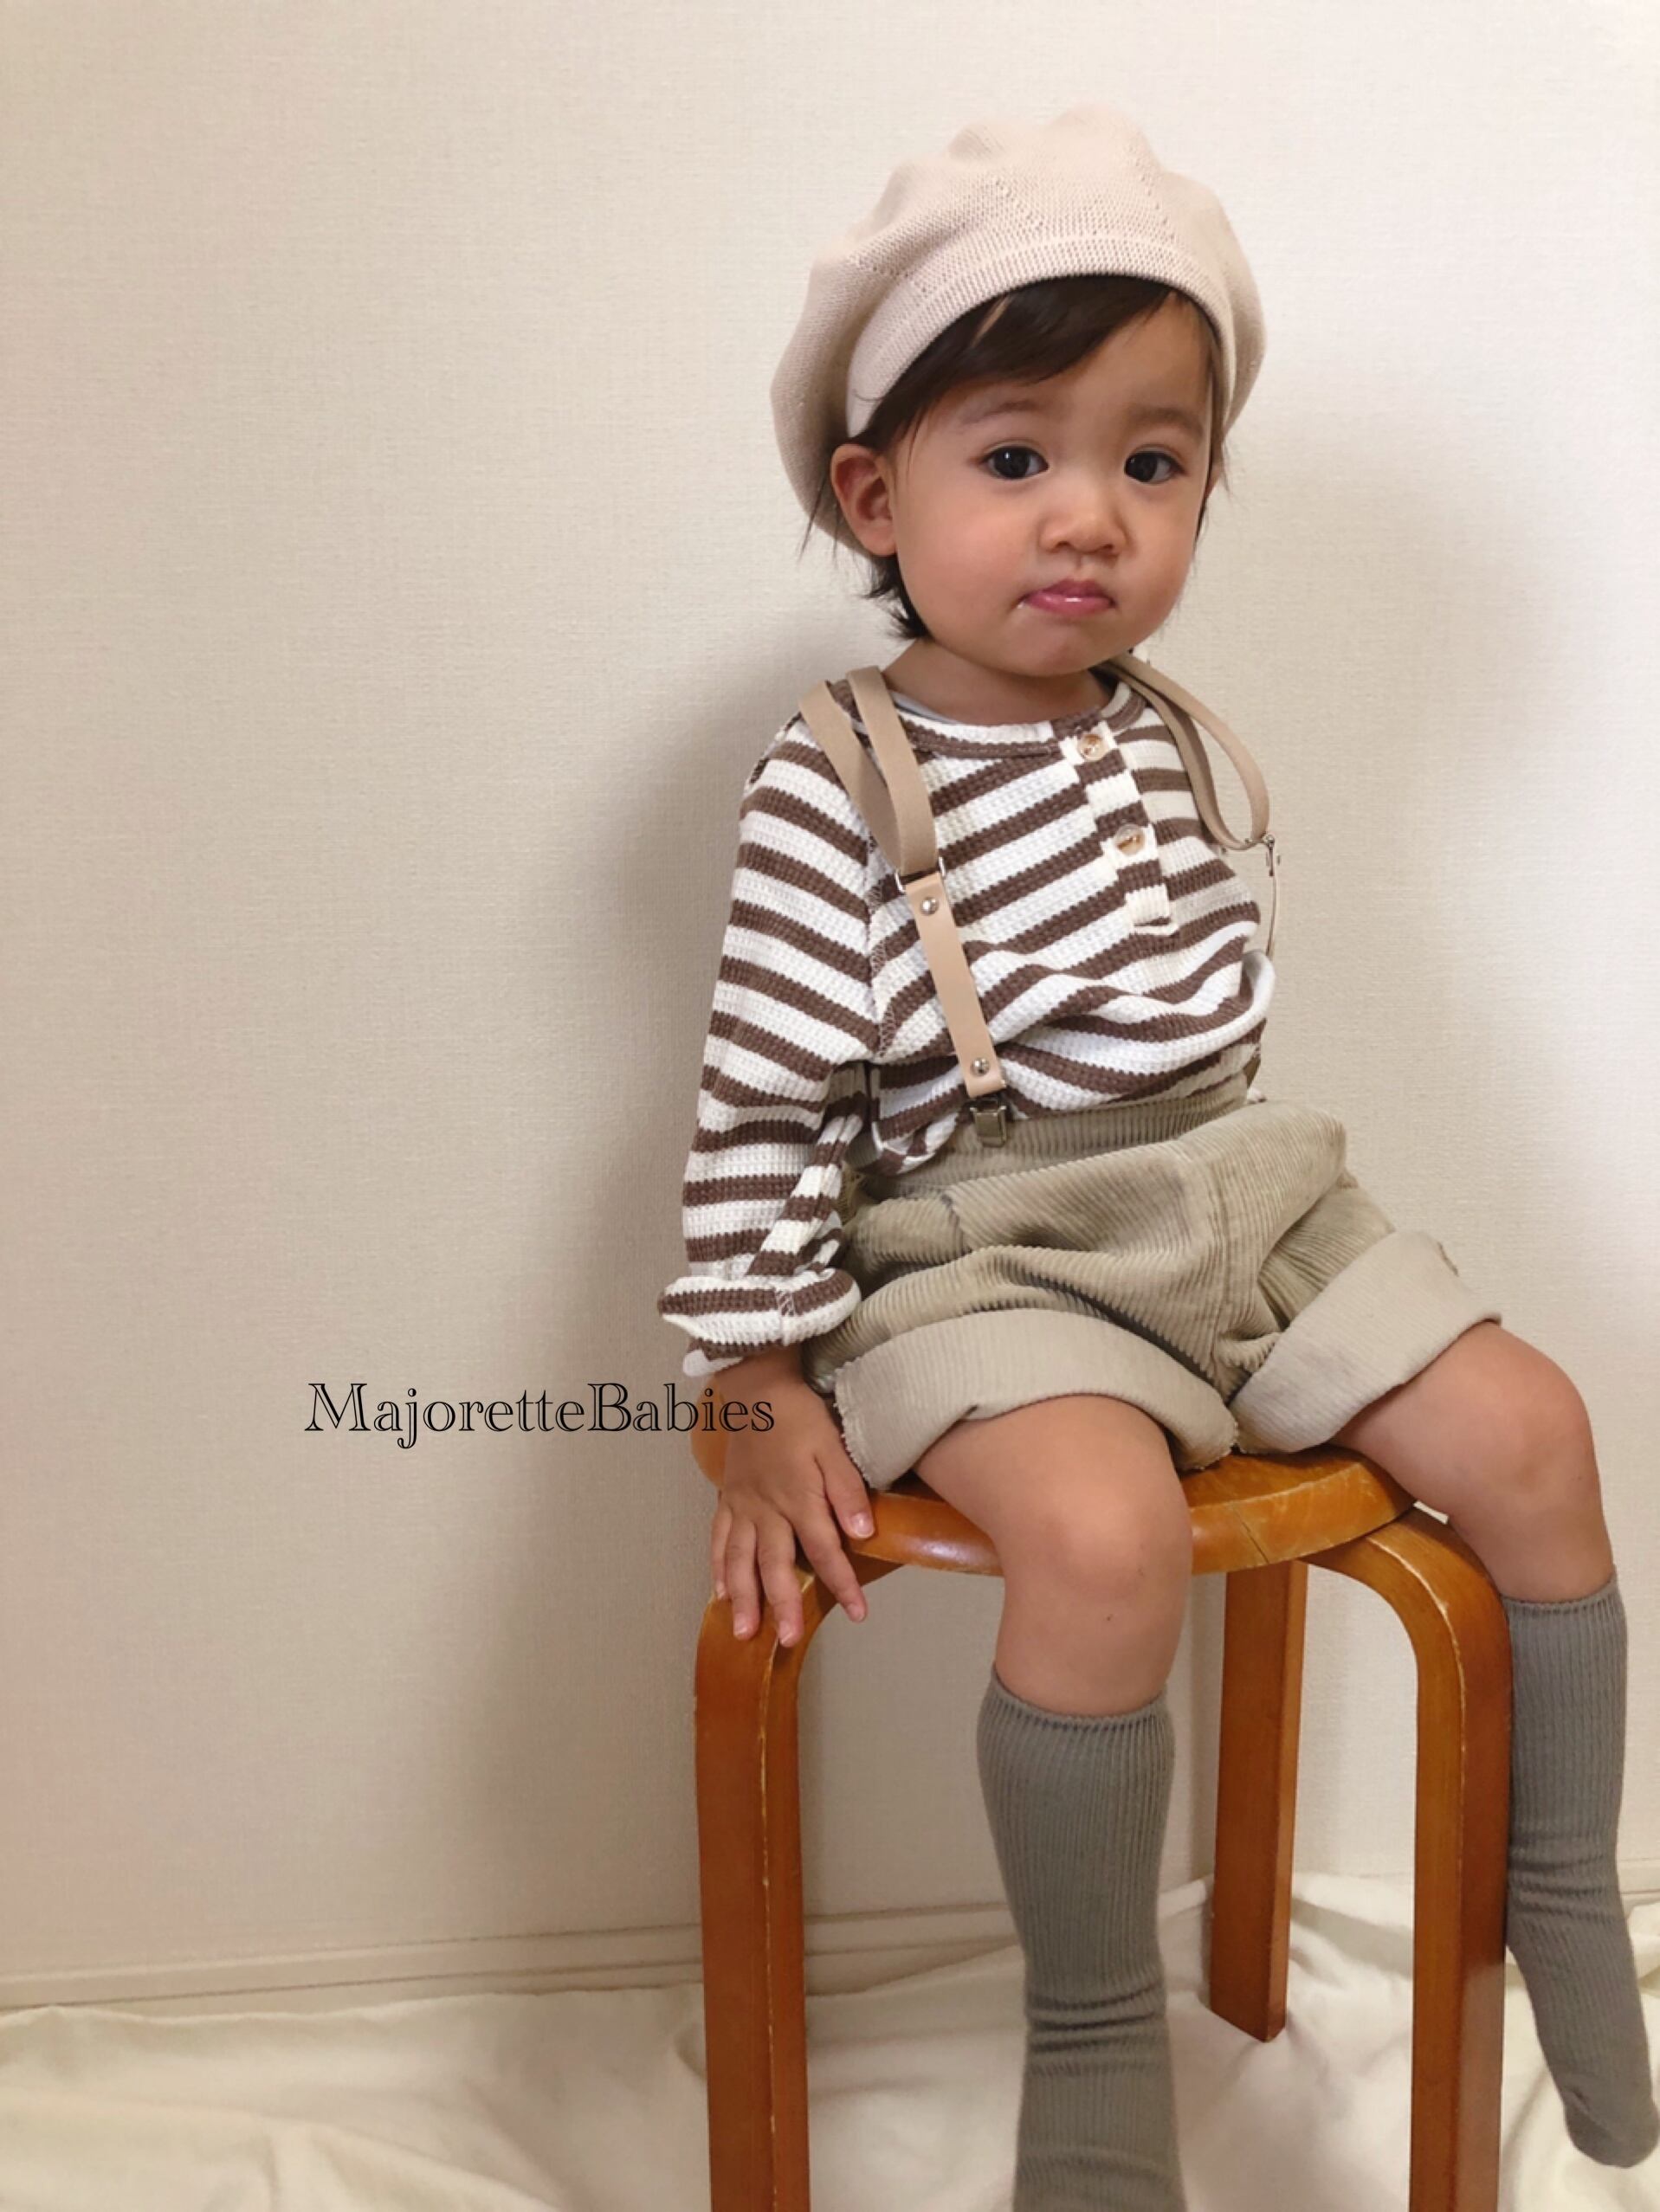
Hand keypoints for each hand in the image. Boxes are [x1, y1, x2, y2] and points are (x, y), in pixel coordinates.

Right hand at [709, 1360, 873, 1647]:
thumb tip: (863, 1534)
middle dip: (783, 1605)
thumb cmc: (801, 1416)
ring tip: (744, 1632)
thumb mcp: (834, 1446)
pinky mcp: (727, 1500)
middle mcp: (767, 1510)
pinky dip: (718, 1568)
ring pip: (740, 1560)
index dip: (842, 1583)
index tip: (858, 1613)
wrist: (756, 1388)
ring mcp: (742, 1507)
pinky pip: (719, 1539)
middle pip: (775, 1565)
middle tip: (789, 1641)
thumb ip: (847, 1490)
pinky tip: (721, 1592)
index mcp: (798, 1498)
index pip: (824, 1550)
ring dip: (744, 1597)